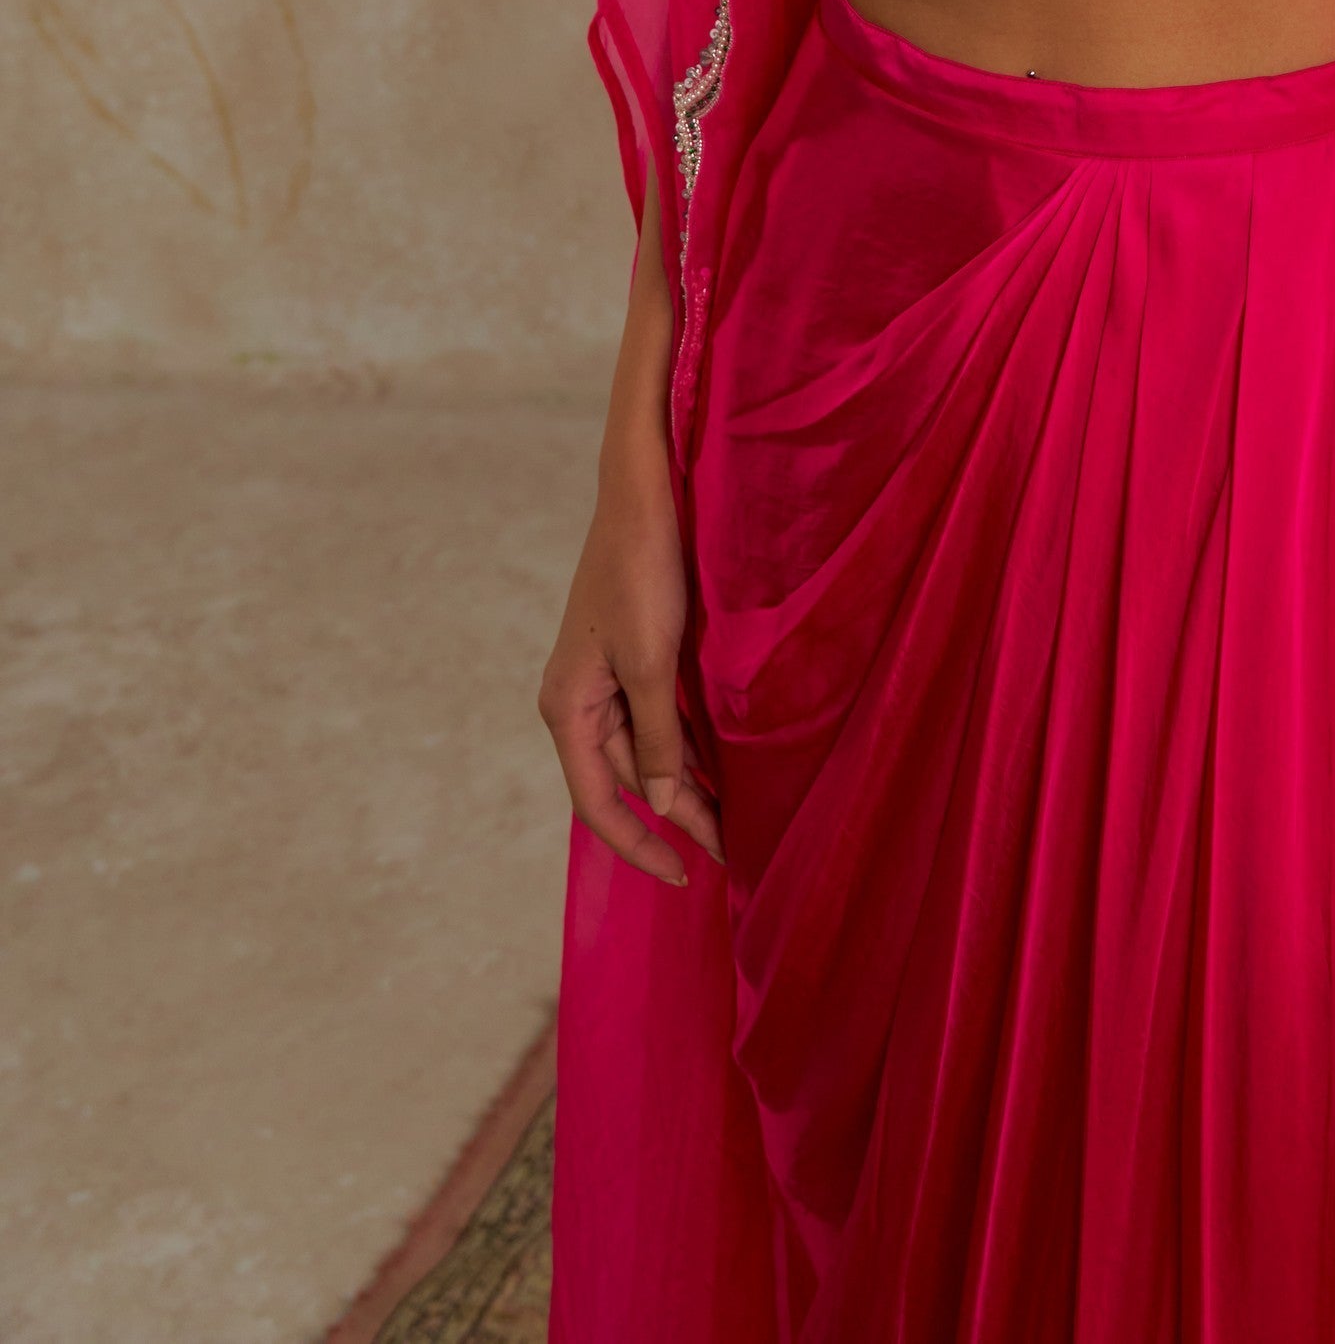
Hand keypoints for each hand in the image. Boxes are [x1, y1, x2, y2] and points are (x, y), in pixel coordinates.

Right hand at [538, 468, 723, 888]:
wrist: (646, 492)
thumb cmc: (642, 571)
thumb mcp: (652, 661)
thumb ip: (658, 737)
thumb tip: (664, 807)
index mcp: (567, 707)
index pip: (599, 802)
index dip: (639, 846)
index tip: (684, 875)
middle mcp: (580, 701)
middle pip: (629, 779)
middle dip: (677, 815)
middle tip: (733, 849)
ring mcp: (605, 679)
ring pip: (647, 750)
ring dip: (686, 782)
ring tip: (734, 817)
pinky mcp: (633, 656)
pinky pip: (656, 717)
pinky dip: (687, 744)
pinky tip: (721, 762)